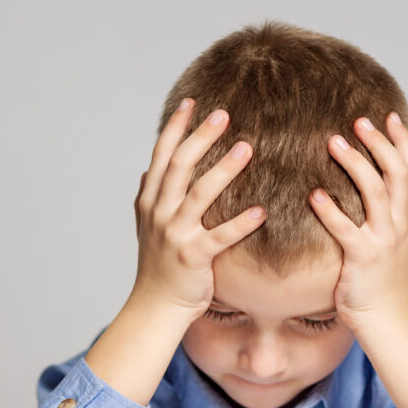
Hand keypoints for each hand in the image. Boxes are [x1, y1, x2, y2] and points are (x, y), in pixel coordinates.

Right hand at [131, 99, 264, 319]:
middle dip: (201, 137)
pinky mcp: (194, 257)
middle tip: (224, 114)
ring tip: (247, 148)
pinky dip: (240, 223)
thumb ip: (149, 196)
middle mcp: (160, 213)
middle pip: (180, 166)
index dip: (176, 127)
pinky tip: (261, 211)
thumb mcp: (147, 227)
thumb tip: (148, 169)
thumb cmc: (158, 265)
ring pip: (200, 194)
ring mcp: (175, 235)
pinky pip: (220, 237)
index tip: (191, 102)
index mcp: (150, 201)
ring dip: (224, 169)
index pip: (162, 155)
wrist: (156, 306)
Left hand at [308, 112, 407, 330]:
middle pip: (396, 172)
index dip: (402, 140)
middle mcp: (400, 223)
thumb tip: (374, 185)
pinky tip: (314, 194)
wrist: (385, 318)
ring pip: (375, 191)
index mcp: (407, 216)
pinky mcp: (363, 258)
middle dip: (378, 142)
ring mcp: (384, 240)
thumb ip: (387, 212)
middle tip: (357, 121)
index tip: (387, 115)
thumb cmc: (381, 279)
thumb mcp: (393, 240)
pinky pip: (345, 229)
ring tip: (332, 142)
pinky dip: (330, 210)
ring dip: (354, 163)